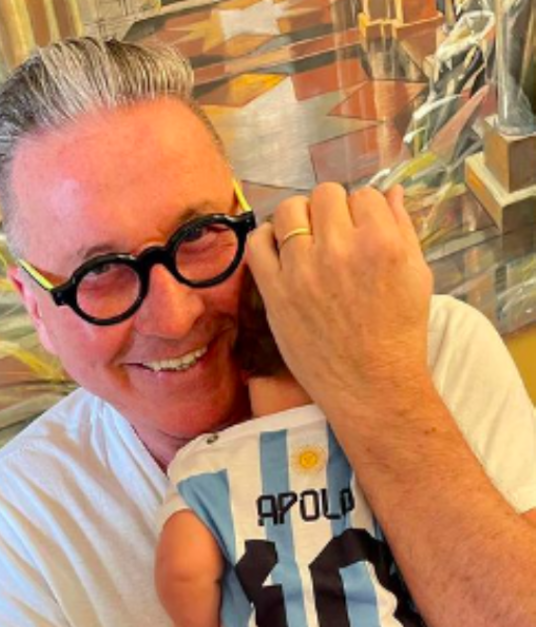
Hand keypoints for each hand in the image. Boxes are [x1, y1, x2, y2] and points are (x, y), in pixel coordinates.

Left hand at [246, 183, 433, 418]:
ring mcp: (302, 270)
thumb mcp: (417, 276)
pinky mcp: (275, 292)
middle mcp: (340, 249)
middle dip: (332, 210)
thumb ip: (403, 228)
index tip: (361, 230)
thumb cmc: (399, 334)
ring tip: (306, 241)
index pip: (364, 195)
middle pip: (325, 195)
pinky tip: (280, 252)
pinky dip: (266, 239)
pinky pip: (257, 244)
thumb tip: (391, 192)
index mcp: (381, 242)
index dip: (363, 211)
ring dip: (299, 218)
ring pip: (289, 211)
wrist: (370, 386)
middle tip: (334, 235)